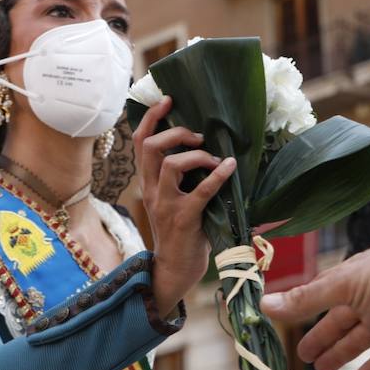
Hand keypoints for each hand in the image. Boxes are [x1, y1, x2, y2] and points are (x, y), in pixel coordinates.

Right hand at [133, 97, 235, 312]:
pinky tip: (230, 167)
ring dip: (196, 155)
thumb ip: (180, 178)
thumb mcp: (172, 200)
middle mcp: (151, 190)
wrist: (175, 270)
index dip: (150, 118)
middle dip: (175, 132)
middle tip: (198, 135)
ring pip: (170, 165)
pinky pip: (200, 191)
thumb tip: (206, 147)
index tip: (167, 100)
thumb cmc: (182, 232)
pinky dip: (217, 176)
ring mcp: (165, 205)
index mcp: (148, 183)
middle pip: (150, 147)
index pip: (140, 143)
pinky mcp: (184, 219)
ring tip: (213, 158)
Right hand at [261, 230, 369, 369]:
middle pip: (337, 324)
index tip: (283, 324)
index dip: (302, 311)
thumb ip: (306, 300)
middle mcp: (366, 300)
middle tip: (303, 357)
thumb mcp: (343, 286)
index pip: (319, 298)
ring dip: (340, 355)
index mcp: (349, 281)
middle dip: (321, 339)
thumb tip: (264, 304)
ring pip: (357, 342)